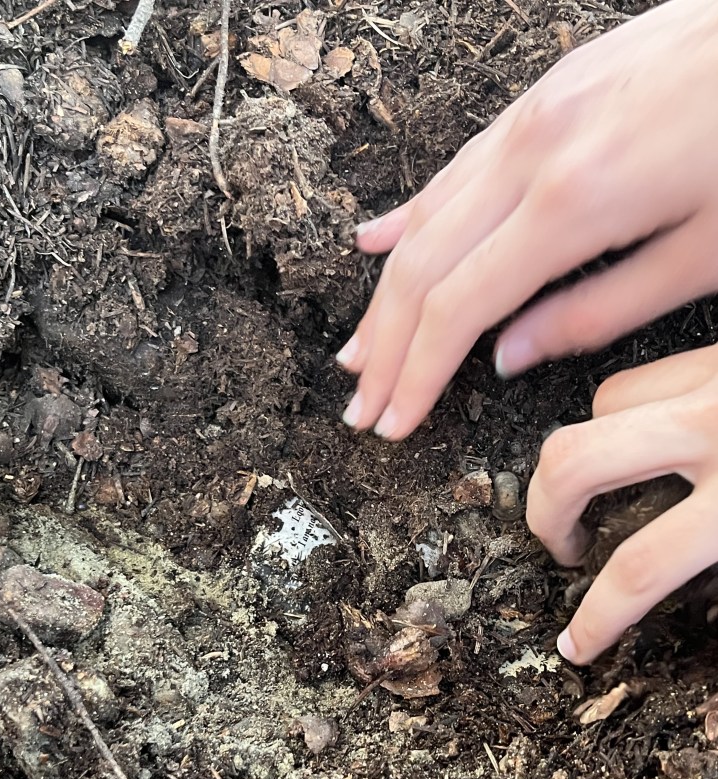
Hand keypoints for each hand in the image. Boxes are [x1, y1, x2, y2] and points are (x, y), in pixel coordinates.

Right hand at [338, 0, 717, 439]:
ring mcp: (531, 116)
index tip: (394, 419)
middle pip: (423, 265)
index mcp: (573, 204)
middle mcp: (532, 153)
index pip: (458, 306)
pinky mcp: (542, 95)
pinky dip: (410, 216)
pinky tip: (376, 244)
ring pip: (428, 217)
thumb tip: (510, 356)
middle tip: (361, 403)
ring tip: (360, 348)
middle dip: (385, 344)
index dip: (417, 373)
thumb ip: (598, 313)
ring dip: (387, 292)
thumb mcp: (706, 255)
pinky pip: (455, 168)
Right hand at [527, 344, 717, 664]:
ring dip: (585, 454)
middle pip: (575, 462)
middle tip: (562, 544)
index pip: (643, 567)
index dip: (598, 617)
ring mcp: (714, 380)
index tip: (579, 641)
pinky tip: (643, 437)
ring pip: (598, 407)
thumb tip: (691, 625)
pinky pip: (643, 375)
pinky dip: (624, 411)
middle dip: (547, 512)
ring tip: (600, 488)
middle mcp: (716, 427)